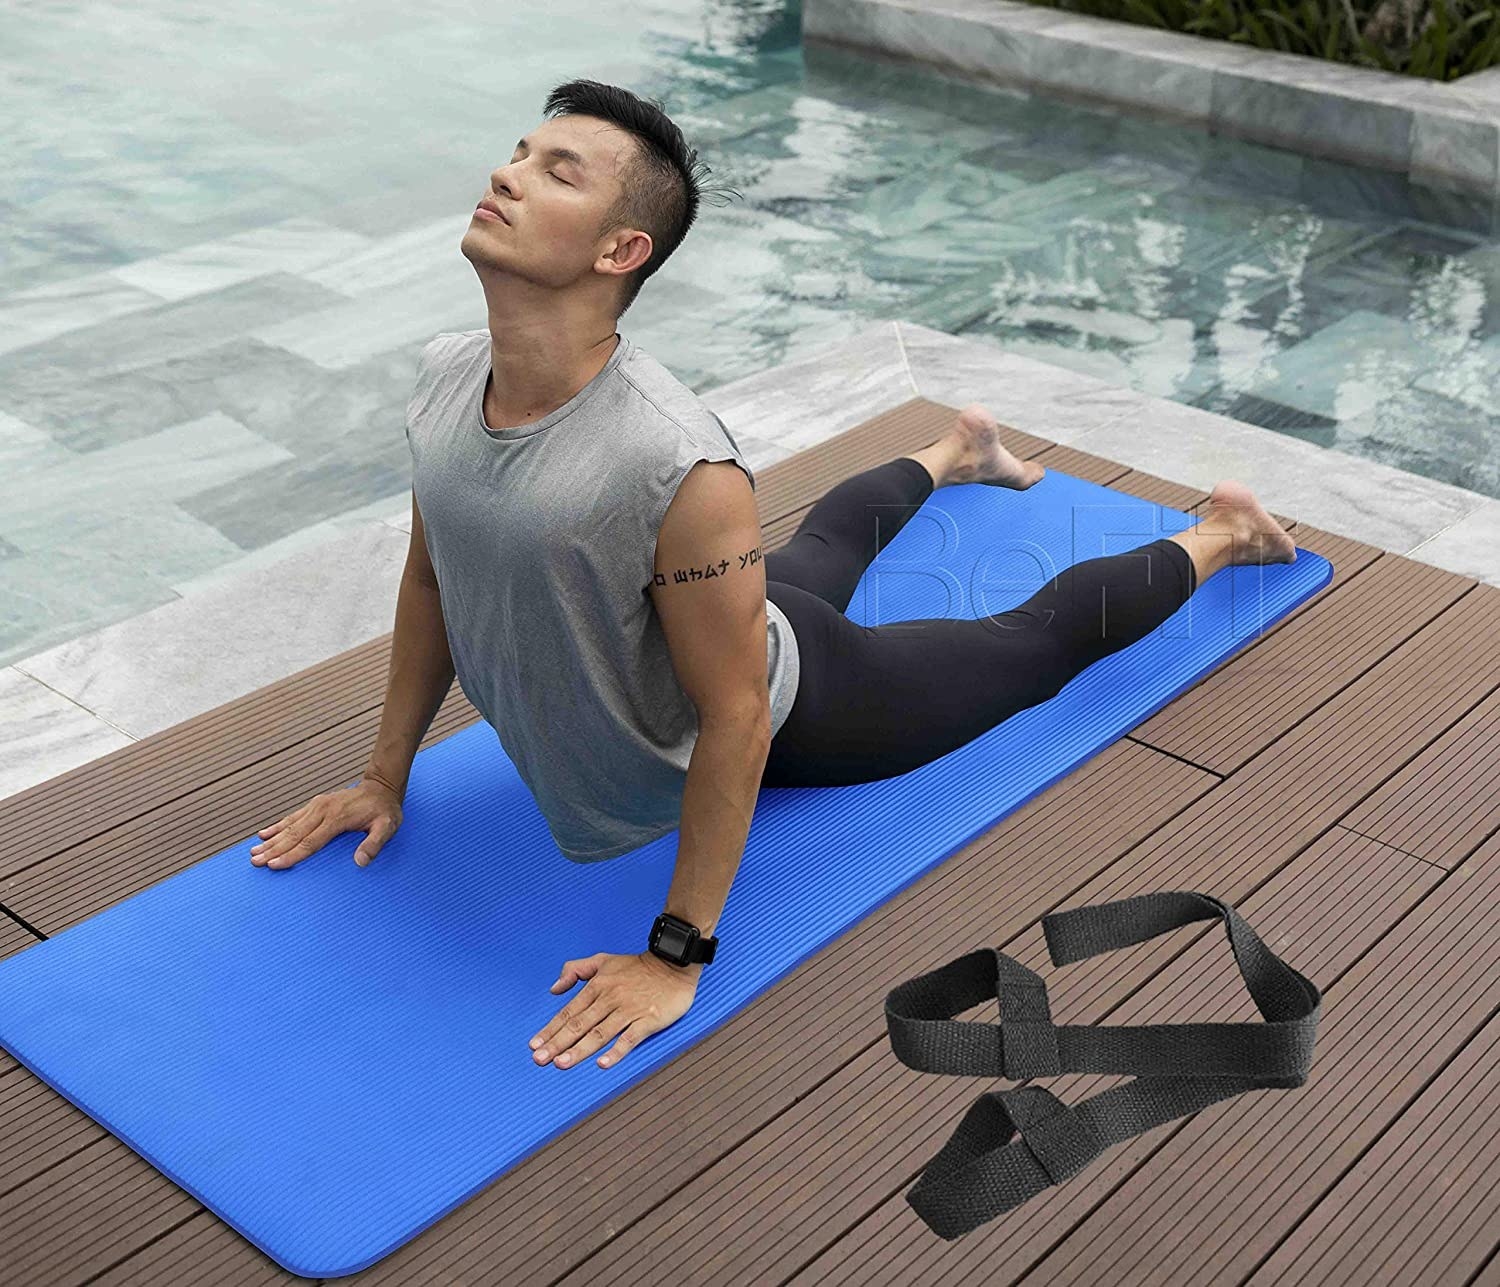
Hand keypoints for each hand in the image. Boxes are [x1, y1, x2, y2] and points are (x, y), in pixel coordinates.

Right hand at [250, 777, 402, 869]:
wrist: (381, 788)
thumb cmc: (384, 811)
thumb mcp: (387, 827)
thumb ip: (374, 844)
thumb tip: (360, 862)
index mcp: (336, 818)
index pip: (310, 842)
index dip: (291, 855)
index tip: (274, 865)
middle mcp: (322, 810)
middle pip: (294, 834)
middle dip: (273, 849)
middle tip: (254, 861)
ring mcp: (317, 806)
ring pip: (289, 825)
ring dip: (271, 839)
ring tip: (253, 851)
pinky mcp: (316, 804)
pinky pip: (293, 817)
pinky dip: (277, 826)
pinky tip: (264, 833)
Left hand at [530, 950, 699, 1070]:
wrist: (673, 963)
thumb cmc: (638, 965)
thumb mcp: (603, 960)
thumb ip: (576, 970)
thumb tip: (554, 988)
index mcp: (597, 986)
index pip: (568, 1012)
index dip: (550, 1030)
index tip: (535, 1045)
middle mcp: (610, 999)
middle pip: (579, 1025)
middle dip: (557, 1043)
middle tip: (540, 1059)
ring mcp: (629, 1010)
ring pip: (599, 1033)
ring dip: (579, 1049)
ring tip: (562, 1063)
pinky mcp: (648, 1019)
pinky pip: (629, 1038)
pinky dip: (616, 1051)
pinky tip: (603, 1063)